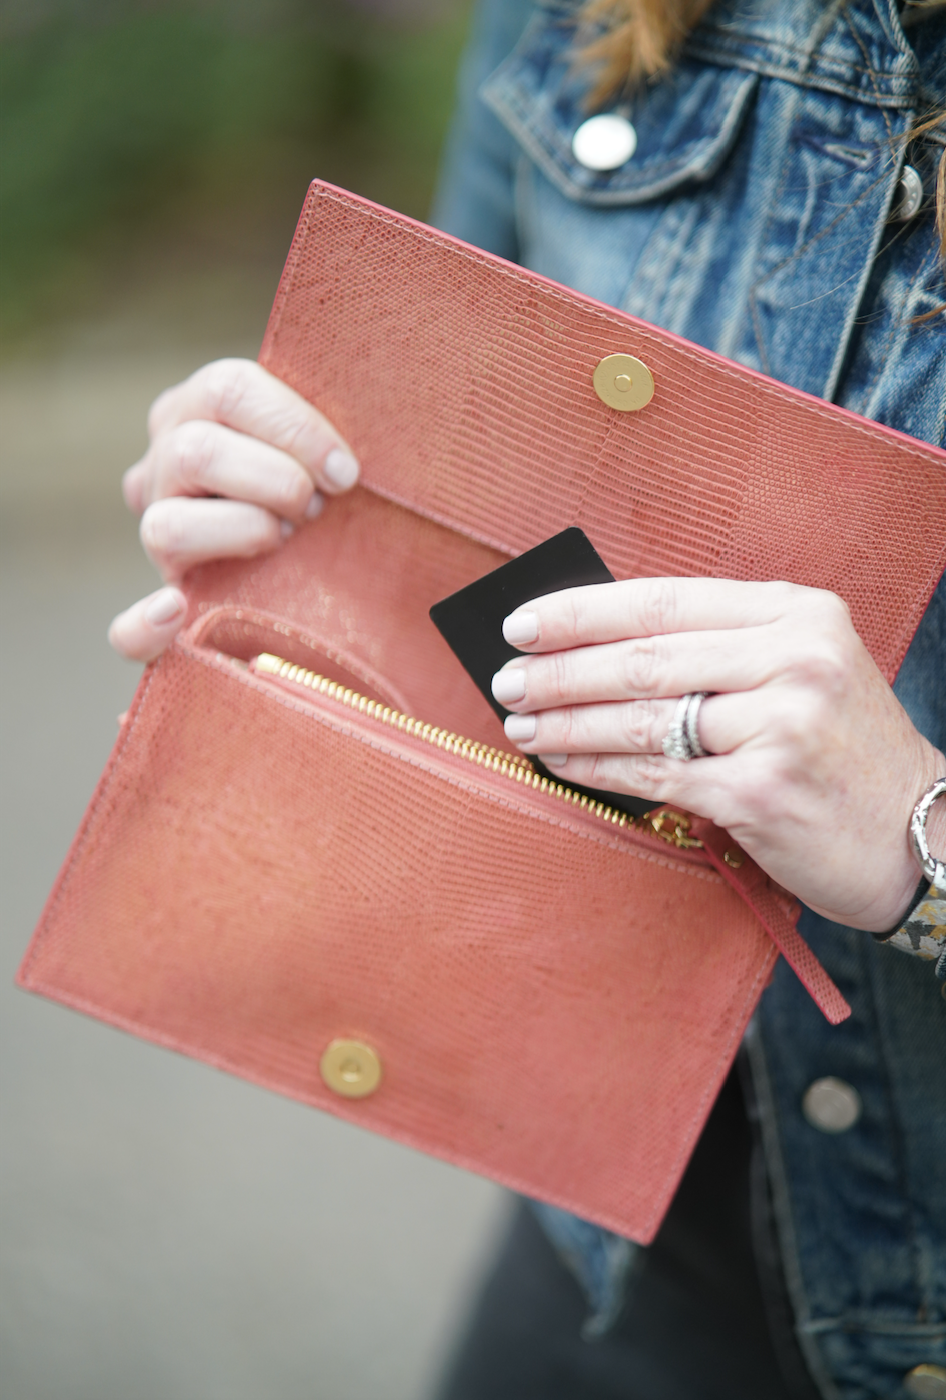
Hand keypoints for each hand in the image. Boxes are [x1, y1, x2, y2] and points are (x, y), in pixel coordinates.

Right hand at [108, 359, 358, 660]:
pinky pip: (128, 630)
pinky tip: (177, 612)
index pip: (229, 388)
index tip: (346, 472)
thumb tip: (351, 461)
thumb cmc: (328, 481)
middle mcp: (162, 465)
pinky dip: (147, 626)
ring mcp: (154, 531)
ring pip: (166, 527)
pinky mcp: (161, 606)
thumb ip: (322, 427)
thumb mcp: (320, 439)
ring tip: (286, 538)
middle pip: (195, 452)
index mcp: (197, 407)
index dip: (296, 428)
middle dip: (276, 481)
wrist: (318, 556)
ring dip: (246, 532)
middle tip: (317, 506)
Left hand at [491, 578, 945, 931]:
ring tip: (521, 725)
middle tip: (506, 681)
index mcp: (797, 613)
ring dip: (567, 723)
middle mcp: (794, 658)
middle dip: (560, 671)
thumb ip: (719, 651)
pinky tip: (562, 765)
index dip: (583, 611)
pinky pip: (656, 776)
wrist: (921, 835)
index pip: (664, 601)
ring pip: (642, 718)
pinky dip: (597, 771)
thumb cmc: (843, 752)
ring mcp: (782, 724)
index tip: (524, 623)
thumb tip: (597, 647)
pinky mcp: (763, 790)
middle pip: (643, 658)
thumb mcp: (802, 672)